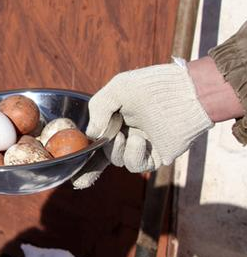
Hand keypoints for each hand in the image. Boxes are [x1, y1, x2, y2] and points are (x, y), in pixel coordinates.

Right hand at [72, 62, 212, 188]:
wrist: (185, 93)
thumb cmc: (152, 86)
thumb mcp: (116, 89)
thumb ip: (98, 109)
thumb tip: (91, 136)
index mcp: (116, 119)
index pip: (97, 141)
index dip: (84, 156)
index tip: (71, 171)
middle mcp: (127, 134)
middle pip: (104, 153)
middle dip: (102, 147)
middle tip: (111, 134)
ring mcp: (142, 146)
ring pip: (117, 161)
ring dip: (116, 150)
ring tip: (126, 134)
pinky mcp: (156, 156)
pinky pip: (136, 165)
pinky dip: (133, 154)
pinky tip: (139, 140)